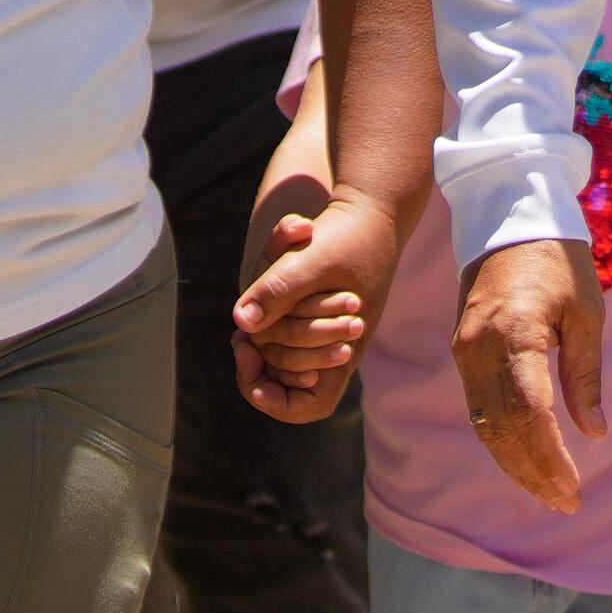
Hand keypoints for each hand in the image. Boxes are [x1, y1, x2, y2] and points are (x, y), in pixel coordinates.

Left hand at [233, 185, 397, 425]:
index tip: (254, 365)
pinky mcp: (321, 312)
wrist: (372, 208)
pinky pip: (287, 335)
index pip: (311, 404)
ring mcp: (330, 331)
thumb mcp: (312, 258)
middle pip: (291, 384)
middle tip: (239, 341)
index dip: (276, 400)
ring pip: (286, 361)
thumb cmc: (349, 234)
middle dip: (258, 369)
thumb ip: (278, 290)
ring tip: (243, 327)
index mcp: (346, 345)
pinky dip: (269, 323)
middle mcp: (339, 346)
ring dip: (263, 346)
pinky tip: (256, 301)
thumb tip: (239, 324)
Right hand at [452, 236, 602, 514]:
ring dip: (514, 464)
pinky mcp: (460, 351)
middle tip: (565, 502)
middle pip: (503, 429)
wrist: (509, 216)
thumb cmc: (559, 260)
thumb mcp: (586, 312)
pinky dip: (499, 440)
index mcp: (516, 334)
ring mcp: (464, 350)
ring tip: (548, 493)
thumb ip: (586, 374)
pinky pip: (477, 409)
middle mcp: (480, 348)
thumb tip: (595, 433)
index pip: (530, 414)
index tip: (573, 489)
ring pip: (485, 425)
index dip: (551, 458)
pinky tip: (523, 460)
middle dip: (534, 472)